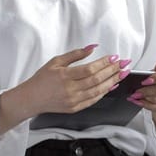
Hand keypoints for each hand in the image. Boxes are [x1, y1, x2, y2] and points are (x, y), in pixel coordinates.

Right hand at [0, 45, 125, 129]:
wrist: (32, 99)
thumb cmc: (42, 79)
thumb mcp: (56, 61)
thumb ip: (75, 54)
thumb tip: (92, 47)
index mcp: (64, 76)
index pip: (90, 69)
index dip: (104, 63)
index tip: (114, 57)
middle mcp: (70, 89)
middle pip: (97, 80)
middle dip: (113, 71)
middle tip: (123, 64)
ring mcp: (73, 100)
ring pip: (98, 91)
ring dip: (112, 81)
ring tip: (122, 73)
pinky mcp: (75, 108)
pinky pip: (93, 100)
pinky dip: (104, 92)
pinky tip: (111, 85)